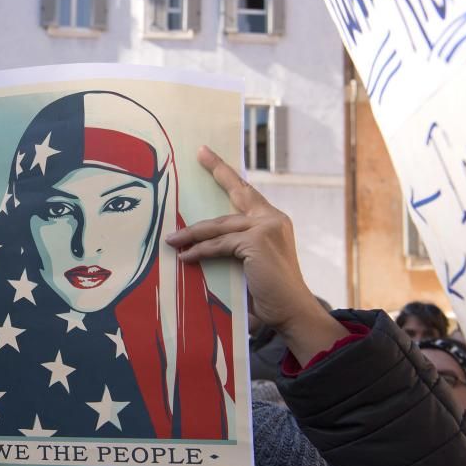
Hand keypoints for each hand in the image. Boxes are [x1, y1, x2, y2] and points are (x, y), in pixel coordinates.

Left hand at [165, 146, 345, 364]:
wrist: (293, 312)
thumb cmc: (271, 294)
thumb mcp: (251, 263)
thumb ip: (234, 247)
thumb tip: (199, 245)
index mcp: (274, 221)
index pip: (247, 193)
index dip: (227, 174)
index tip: (209, 155)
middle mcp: (273, 218)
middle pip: (237, 193)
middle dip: (218, 172)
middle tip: (200, 154)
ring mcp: (266, 228)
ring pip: (219, 225)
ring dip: (192, 234)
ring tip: (172, 240)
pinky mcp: (256, 242)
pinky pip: (218, 244)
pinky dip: (200, 251)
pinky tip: (185, 257)